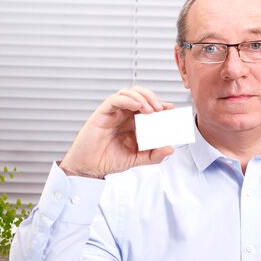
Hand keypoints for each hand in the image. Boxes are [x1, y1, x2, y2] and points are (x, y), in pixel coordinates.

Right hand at [60, 86, 174, 178]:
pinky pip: (115, 99)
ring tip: (151, 109)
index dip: (160, 105)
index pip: (148, 107)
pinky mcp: (102, 113)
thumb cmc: (109, 160)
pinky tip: (137, 106)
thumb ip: (153, 155)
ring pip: (128, 93)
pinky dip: (128, 99)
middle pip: (140, 95)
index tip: (171, 110)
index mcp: (132, 123)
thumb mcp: (137, 159)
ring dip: (142, 97)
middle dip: (153, 98)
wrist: (90, 167)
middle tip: (161, 108)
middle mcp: (124, 115)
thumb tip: (170, 148)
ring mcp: (113, 112)